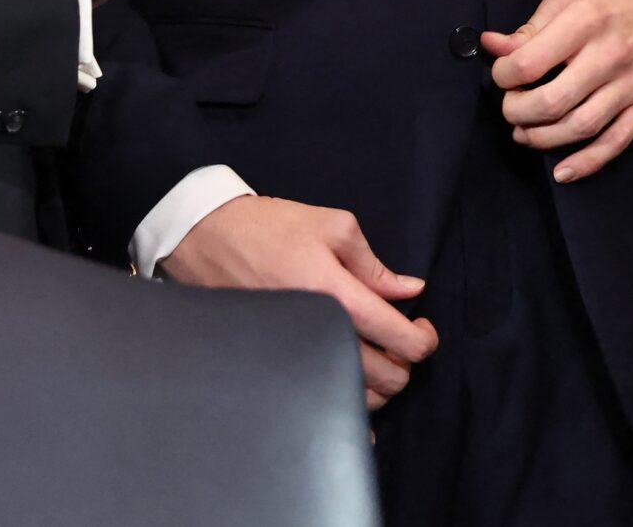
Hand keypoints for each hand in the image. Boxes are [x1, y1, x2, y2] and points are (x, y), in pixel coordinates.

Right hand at [160, 194, 438, 409]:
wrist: (207, 238)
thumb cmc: (268, 227)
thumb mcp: (333, 226)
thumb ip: (375, 264)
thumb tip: (411, 291)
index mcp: (338, 296)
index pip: (402, 340)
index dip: (425, 339)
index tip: (423, 326)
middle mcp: (319, 334)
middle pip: (388, 379)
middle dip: (405, 362)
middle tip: (399, 338)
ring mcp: (296, 355)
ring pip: (358, 398)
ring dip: (379, 383)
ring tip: (373, 353)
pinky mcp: (277, 364)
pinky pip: (319, 403)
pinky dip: (344, 406)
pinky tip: (350, 392)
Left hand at [482, 0, 632, 182]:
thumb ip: (533, 24)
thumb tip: (493, 46)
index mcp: (587, 19)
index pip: (530, 62)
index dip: (504, 76)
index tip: (504, 76)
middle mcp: (610, 55)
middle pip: (551, 102)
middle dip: (517, 112)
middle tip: (510, 107)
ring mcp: (632, 85)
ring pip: (579, 128)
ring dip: (542, 139)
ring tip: (524, 132)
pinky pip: (614, 143)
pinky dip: (586, 163)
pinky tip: (562, 171)